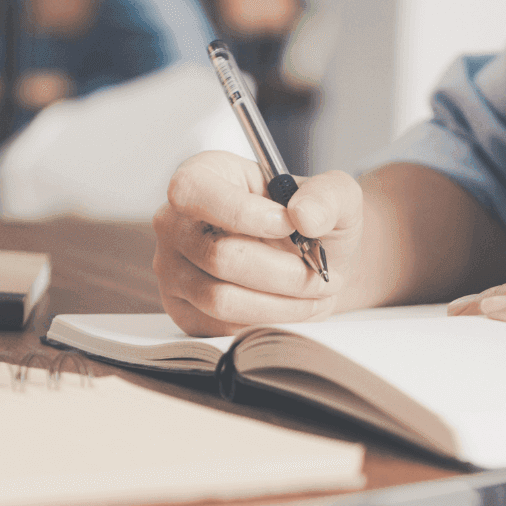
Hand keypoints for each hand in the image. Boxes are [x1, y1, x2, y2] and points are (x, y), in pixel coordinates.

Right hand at [152, 151, 363, 334]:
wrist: (308, 261)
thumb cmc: (309, 222)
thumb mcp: (333, 195)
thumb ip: (328, 195)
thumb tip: (304, 216)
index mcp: (200, 177)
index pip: (193, 192)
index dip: (242, 213)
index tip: (289, 225)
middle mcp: (174, 224)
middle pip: (218, 256)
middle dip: (282, 271)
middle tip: (320, 274)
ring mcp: (172, 271)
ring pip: (221, 299)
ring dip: (280, 303)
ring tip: (314, 293)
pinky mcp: (184, 312)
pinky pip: (222, 328)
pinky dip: (267, 322)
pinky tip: (291, 308)